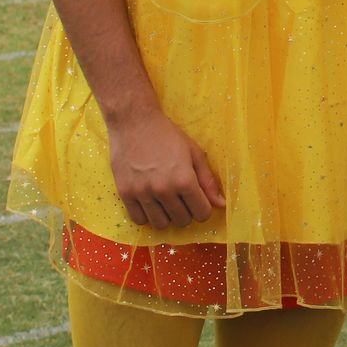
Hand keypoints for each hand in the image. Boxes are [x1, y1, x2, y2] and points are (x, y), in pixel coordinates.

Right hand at [106, 105, 226, 228]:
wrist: (134, 122)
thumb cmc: (167, 135)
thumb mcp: (194, 153)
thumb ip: (208, 181)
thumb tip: (221, 204)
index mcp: (184, 180)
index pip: (202, 214)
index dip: (204, 209)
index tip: (198, 200)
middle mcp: (164, 190)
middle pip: (183, 221)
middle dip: (187, 212)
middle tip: (182, 199)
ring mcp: (143, 193)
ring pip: (161, 224)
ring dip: (167, 216)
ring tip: (166, 202)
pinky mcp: (125, 193)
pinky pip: (139, 220)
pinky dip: (147, 215)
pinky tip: (150, 203)